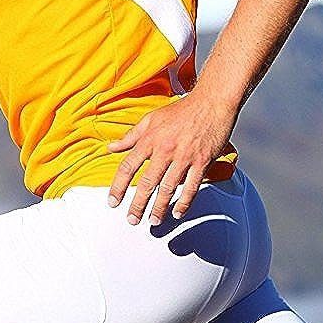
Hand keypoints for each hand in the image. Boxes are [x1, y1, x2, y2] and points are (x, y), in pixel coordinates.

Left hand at [106, 91, 237, 224]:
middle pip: (147, 183)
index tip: (113, 202)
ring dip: (159, 208)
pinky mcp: (202, 161)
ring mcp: (184, 156)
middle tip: (132, 220)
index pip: (128, 167)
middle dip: (137, 205)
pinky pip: (192, 187)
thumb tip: (110, 148)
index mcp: (150, 139)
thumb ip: (130, 136)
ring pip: (168, 188)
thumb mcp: (151, 119)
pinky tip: (177, 213)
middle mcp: (165, 149)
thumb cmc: (181, 110)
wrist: (212, 101)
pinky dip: (184, 202)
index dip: (118, 187)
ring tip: (153, 221)